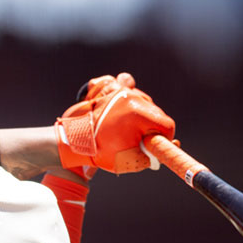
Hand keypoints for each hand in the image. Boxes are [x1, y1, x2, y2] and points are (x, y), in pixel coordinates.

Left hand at [55, 73, 175, 174]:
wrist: (72, 141)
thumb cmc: (101, 151)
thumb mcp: (131, 160)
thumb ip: (153, 154)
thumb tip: (170, 144)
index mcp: (139, 113)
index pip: (166, 125)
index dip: (164, 138)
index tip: (153, 144)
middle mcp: (131, 97)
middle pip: (154, 112)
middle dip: (148, 126)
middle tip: (135, 138)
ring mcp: (118, 91)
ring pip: (140, 99)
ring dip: (137, 112)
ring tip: (123, 124)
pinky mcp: (107, 88)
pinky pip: (121, 82)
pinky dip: (122, 88)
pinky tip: (118, 96)